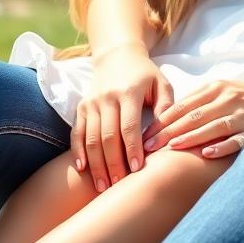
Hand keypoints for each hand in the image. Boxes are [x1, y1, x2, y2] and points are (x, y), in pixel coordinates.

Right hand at [71, 42, 173, 192]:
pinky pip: (77, 132)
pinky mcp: (81, 107)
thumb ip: (165, 106)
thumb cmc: (145, 74)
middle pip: (108, 137)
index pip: (129, 126)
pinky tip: (82, 169)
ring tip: (102, 186)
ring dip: (96, 164)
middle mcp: (107, 98)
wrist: (118, 55)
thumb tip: (166, 134)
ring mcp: (92, 103)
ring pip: (91, 138)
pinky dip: (77, 151)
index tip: (136, 170)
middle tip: (119, 186)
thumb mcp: (161, 84)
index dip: (132, 149)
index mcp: (129, 92)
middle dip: (113, 164)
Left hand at [142, 76, 243, 158]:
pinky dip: (221, 146)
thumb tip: (166, 117)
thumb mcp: (222, 90)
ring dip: (190, 137)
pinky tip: (206, 154)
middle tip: (148, 146)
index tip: (144, 134)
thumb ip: (198, 100)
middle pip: (193, 116)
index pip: (183, 105)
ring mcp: (241, 114)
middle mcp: (227, 98)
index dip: (162, 120)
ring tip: (171, 149)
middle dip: (168, 131)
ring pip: (212, 126)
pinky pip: (236, 139)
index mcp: (216, 87)